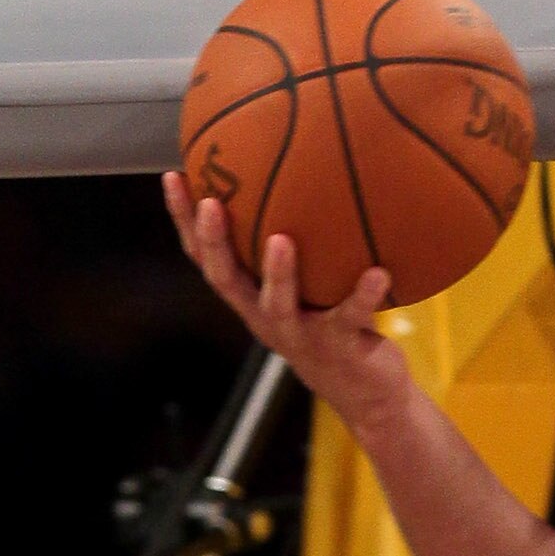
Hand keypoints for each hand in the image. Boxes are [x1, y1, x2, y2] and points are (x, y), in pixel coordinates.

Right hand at [162, 173, 412, 436]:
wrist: (365, 391)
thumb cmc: (334, 322)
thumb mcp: (313, 280)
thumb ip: (306, 235)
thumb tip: (311, 164)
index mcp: (251, 297)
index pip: (205, 257)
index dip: (185, 221)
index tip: (174, 176)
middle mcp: (265, 315)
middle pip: (226, 280)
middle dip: (214, 242)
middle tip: (211, 204)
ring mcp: (301, 334)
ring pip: (279, 304)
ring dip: (279, 274)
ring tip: (281, 240)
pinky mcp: (340, 346)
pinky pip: (350, 317)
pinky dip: (365, 294)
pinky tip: (380, 271)